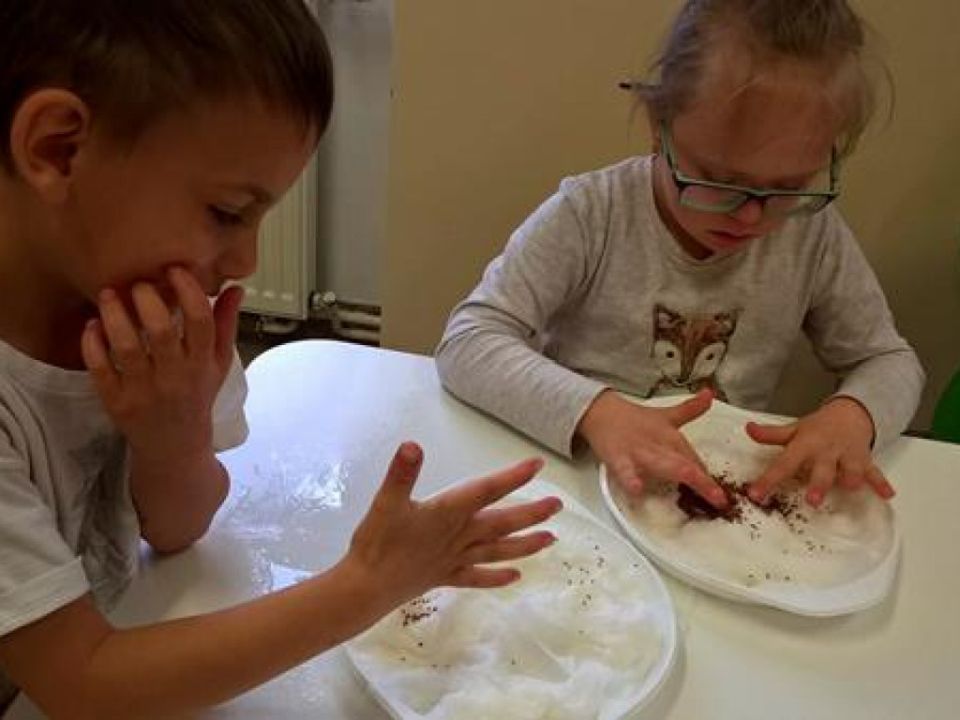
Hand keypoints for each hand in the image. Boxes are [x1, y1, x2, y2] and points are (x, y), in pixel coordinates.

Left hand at [80, 266, 241, 461]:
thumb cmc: (196, 397)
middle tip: (137, 283)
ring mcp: (144, 391)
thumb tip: (236, 288)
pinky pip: (100, 369)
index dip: (189, 291)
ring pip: (126, 348)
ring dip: (114, 316)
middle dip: (147, 299)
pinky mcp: (117, 403)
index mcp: (203, 364)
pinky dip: (93, 344)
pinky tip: (92, 325)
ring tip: (108, 294)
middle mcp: (176, 378)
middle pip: (161, 332)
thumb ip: (226, 325)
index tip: (175, 269)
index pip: (201, 322)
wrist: (175, 447)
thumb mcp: (219, 364)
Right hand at [346, 443, 561, 606]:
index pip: (486, 490)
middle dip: (531, 513)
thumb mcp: (385, 502)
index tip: (538, 465)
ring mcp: (455, 559)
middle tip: (558, 505)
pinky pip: (477, 577)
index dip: (512, 476)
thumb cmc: (376, 543)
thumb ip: (401, 474)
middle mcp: (459, 536)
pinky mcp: (446, 576)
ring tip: (551, 540)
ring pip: (498, 550)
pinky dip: (497, 576)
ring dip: (526, 545)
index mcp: (448, 513)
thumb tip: (412, 446)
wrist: (365, 589)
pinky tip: (515, 577)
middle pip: (502, 522)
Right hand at [577, 389, 725, 507]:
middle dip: (703, 481)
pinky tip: (637, 489)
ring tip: (695, 483)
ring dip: (679, 473)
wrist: (602, 412)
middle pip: (685, 464)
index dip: (710, 480)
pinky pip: (625, 470)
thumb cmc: (635, 420)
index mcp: (673, 437)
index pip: (695, 460)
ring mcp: (640, 452)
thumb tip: (710, 394)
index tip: (724, 498)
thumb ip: (691, 409)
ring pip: (662, 464)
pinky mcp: (618, 458)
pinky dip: (631, 478)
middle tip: (719, 499)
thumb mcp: (667, 415)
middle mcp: (661, 445)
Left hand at [746, 397, 894, 507]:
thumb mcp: (793, 429)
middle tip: (812, 500)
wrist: (850, 413)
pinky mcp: (865, 461)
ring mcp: (848, 456)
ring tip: (851, 488)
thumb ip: (771, 435)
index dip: (769, 479)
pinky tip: (887, 495)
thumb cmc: (819, 427)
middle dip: (818, 484)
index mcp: (806, 445)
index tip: (756, 494)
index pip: (784, 463)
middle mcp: (826, 452)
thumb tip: (748, 430)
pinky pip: (875, 473)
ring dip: (852, 479)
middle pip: (822, 470)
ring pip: (852, 469)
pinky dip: (882, 483)